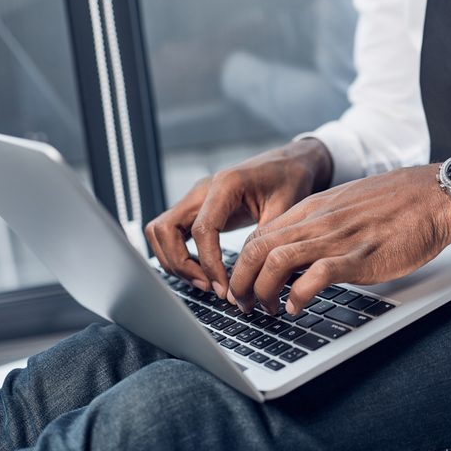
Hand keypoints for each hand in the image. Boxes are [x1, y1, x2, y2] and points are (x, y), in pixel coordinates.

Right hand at [145, 138, 331, 299]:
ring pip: (160, 232)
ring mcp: (195, 199)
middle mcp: (202, 189)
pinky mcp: (196, 209)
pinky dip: (178, 254)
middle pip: (165, 229)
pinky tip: (203, 271)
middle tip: (209, 286)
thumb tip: (248, 276)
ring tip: (206, 282)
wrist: (288, 163)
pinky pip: (171, 233)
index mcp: (225, 184)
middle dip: (181, 264)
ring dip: (174, 261)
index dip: (209, 263)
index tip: (224, 287)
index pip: (202, 229)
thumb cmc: (290, 180)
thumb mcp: (286, 207)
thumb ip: (265, 238)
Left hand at [229, 164, 450, 314]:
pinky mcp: (359, 257)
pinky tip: (296, 308)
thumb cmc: (392, 204)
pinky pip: (316, 276)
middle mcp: (317, 222)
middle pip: (256, 250)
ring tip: (268, 309)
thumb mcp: (343, 206)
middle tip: (245, 305)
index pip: (258, 236)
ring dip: (263, 292)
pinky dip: (298, 296)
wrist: (432, 195)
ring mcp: (336, 239)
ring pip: (276, 262)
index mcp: (311, 209)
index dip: (242, 266)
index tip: (244, 286)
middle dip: (241, 283)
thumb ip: (317, 225)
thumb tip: (295, 253)